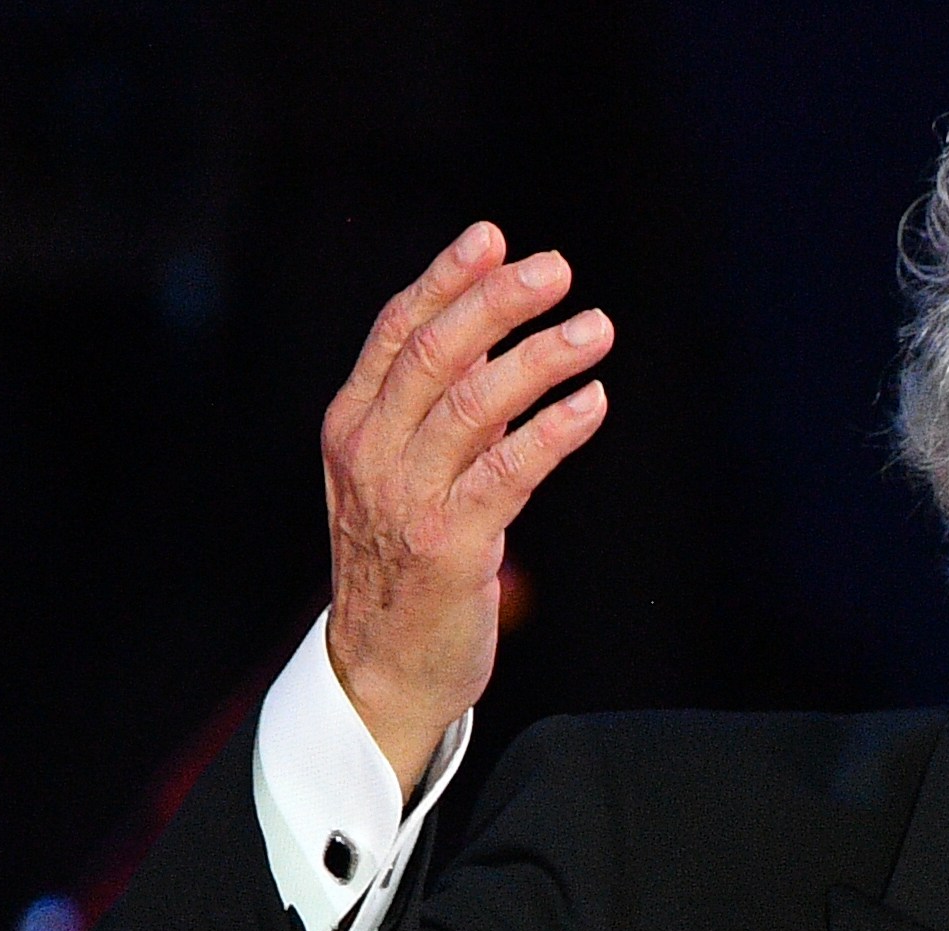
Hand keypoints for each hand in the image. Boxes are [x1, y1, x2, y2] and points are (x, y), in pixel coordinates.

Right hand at [319, 222, 613, 797]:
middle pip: (434, 353)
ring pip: (473, 403)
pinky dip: (554, 430)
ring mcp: (405, 500)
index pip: (395, 332)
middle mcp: (370, 455)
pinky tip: (592, 402)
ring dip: (540, 357)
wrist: (380, 673)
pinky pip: (508, 471)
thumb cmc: (403, 568)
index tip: (495, 238)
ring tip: (595, 329)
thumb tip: (500, 339)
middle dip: (497, 302)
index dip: (446, 280)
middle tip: (557, 270)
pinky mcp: (450, 547)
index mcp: (352, 427)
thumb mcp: (401, 477)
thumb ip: (440, 413)